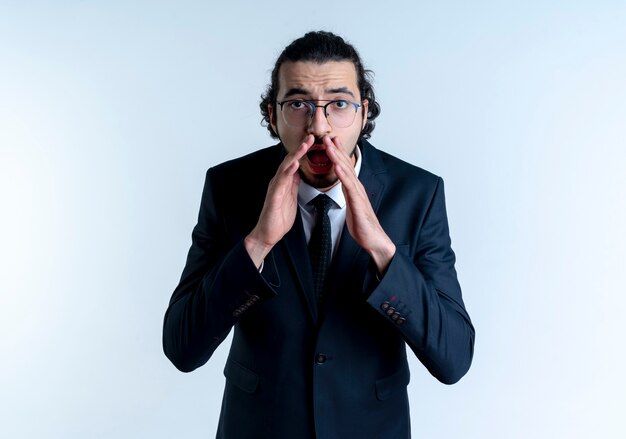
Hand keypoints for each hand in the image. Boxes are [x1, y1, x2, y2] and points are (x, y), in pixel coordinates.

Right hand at [244, 135, 313, 267]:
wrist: (268, 233)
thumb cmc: (279, 217)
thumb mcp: (291, 197)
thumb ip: (293, 184)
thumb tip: (299, 172)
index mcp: (285, 182)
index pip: (295, 162)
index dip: (304, 151)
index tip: (315, 141)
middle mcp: (278, 181)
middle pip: (290, 160)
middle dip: (301, 148)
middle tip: (312, 136)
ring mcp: (275, 188)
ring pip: (285, 167)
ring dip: (295, 155)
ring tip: (305, 145)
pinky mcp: (274, 197)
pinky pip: (281, 182)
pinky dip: (288, 172)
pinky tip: (294, 164)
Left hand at [324, 136, 395, 273]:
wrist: (373, 239)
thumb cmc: (363, 225)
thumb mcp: (352, 207)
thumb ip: (348, 196)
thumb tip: (345, 189)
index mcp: (353, 189)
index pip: (344, 167)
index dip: (337, 153)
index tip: (330, 141)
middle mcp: (357, 188)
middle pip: (345, 164)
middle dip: (336, 149)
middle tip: (328, 135)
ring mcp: (358, 194)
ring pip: (346, 171)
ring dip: (338, 157)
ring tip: (329, 145)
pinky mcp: (358, 202)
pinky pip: (349, 186)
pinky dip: (343, 175)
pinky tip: (337, 166)